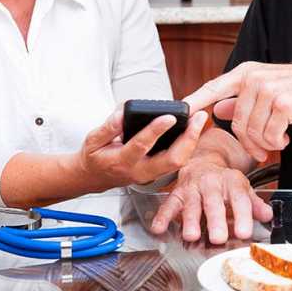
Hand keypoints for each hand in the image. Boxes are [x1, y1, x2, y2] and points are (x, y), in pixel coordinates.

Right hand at [78, 107, 207, 190]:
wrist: (94, 178)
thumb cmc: (95, 157)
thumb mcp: (93, 140)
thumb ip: (109, 126)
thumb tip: (123, 112)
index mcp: (122, 161)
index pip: (142, 145)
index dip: (156, 130)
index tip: (169, 116)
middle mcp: (140, 171)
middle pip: (172, 160)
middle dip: (188, 138)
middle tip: (197, 117)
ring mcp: (151, 175)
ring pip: (178, 162)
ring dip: (191, 141)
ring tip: (198, 120)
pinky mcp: (157, 173)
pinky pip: (177, 161)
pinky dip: (187, 145)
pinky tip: (192, 130)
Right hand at [150, 159, 272, 243]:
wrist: (202, 162)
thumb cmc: (224, 182)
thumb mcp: (242, 189)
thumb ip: (254, 204)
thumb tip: (268, 216)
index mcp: (232, 182)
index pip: (239, 199)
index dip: (242, 215)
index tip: (244, 232)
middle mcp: (212, 183)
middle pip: (213, 202)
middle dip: (215, 220)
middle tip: (218, 237)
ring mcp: (193, 188)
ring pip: (191, 204)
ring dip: (190, 220)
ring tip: (192, 236)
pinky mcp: (177, 193)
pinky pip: (169, 204)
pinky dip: (163, 216)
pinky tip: (159, 228)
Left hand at [183, 62, 291, 160]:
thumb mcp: (268, 89)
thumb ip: (241, 99)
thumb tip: (217, 107)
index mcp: (247, 72)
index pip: (213, 87)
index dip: (194, 101)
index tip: (179, 112)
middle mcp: (254, 77)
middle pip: (235, 122)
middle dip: (247, 143)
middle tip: (261, 151)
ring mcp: (268, 89)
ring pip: (251, 131)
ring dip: (264, 144)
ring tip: (277, 141)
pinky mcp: (283, 104)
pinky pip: (269, 135)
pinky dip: (277, 142)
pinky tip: (286, 137)